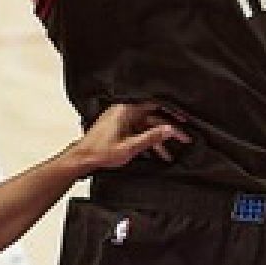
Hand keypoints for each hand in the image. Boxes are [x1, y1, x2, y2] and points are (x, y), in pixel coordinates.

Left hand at [65, 103, 190, 175]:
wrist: (81, 159)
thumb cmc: (99, 152)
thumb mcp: (130, 147)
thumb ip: (152, 137)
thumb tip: (169, 129)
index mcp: (126, 110)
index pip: (155, 105)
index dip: (172, 112)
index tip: (184, 120)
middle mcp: (124, 111)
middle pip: (153, 118)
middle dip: (168, 130)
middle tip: (183, 138)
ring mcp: (121, 120)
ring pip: (146, 127)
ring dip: (157, 140)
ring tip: (169, 154)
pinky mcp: (119, 128)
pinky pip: (138, 132)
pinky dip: (147, 142)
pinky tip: (154, 154)